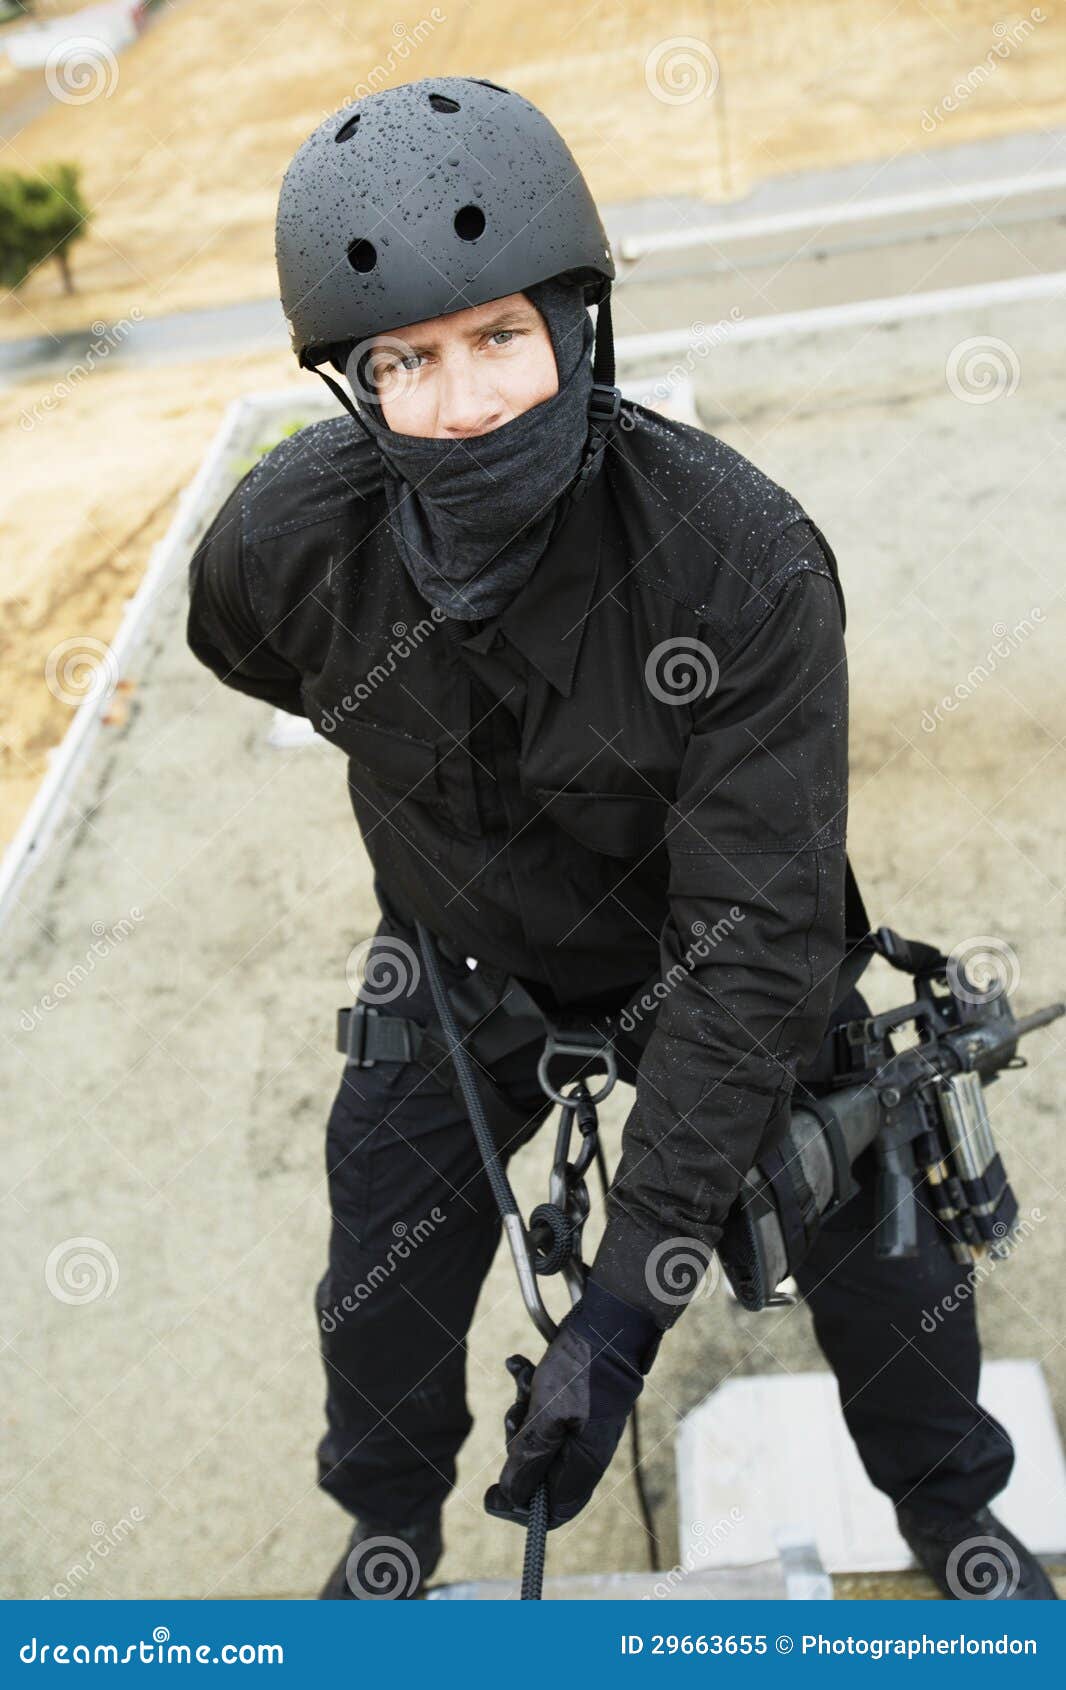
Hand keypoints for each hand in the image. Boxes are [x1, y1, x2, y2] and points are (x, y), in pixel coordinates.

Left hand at [483, 1279, 661, 1528]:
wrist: (611, 1314)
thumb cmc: (582, 1366)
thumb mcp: (548, 1414)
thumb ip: (530, 1457)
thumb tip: (510, 1499)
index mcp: (586, 1461)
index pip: (554, 1509)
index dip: (520, 1507)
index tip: (492, 1494)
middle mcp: (586, 1447)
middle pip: (540, 1470)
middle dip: (517, 1447)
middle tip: (514, 1417)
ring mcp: (583, 1421)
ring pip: (539, 1434)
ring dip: (522, 1411)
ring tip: (523, 1382)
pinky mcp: (576, 1396)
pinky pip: (545, 1405)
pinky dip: (529, 1387)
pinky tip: (520, 1363)